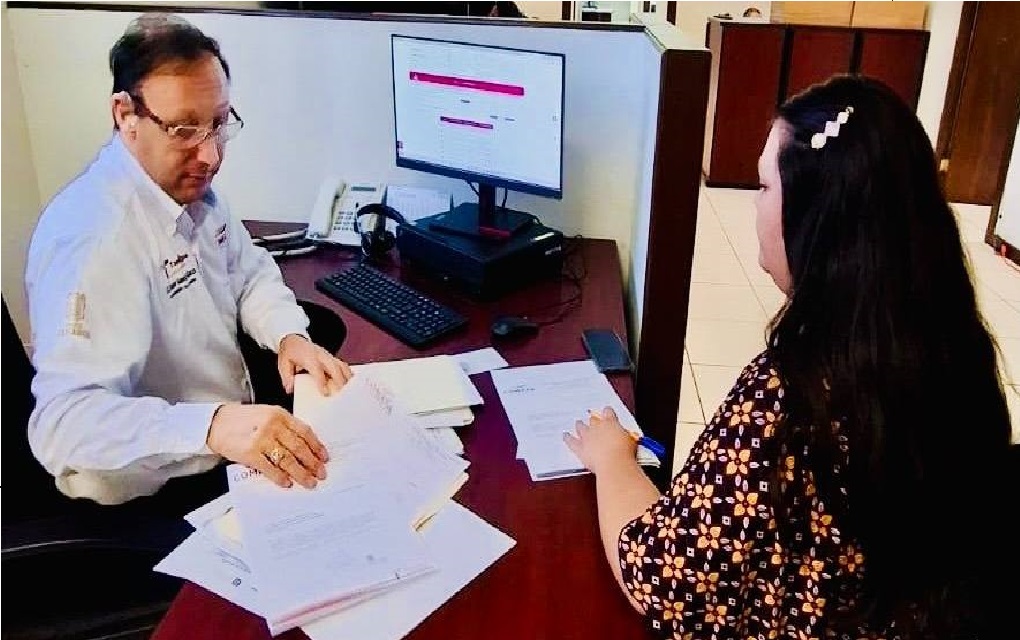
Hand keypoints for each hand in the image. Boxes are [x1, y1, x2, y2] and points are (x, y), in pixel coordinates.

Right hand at [207, 403, 328, 488]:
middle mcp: (272, 425)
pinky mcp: (249, 453)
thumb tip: (305, 449)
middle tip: (320, 474)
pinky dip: (279, 477)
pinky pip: (269, 468)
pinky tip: (286, 482)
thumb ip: (285, 428)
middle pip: (299, 447)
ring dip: (300, 473)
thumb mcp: (267, 415)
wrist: (216, 423)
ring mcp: (261, 439)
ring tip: (308, 482)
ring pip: (287, 459)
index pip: (305, 431)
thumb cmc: (243, 421)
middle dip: (312, 463)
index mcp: (280, 414)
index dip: (317, 446)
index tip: (324, 458)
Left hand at [278, 334, 352, 395]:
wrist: (294, 339)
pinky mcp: (332, 358)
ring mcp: (328, 356)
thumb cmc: (290, 353)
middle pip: (334, 367)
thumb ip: (287, 377)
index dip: (321, 382)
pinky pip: (343, 365)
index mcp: (308, 357)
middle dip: (340, 381)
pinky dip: (348, 374)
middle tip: (342, 395)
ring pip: (342, 365)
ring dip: (347, 378)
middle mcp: (320, 355)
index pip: (317, 370)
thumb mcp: (283, 364)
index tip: (325, 393)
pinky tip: (351, 383)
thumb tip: (290, 389)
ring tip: (350, 390)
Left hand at [563, 407, 638, 475]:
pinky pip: (571, 441)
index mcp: (610, 423)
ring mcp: (587, 437)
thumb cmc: (624, 453)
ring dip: (580, 425)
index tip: (607, 411)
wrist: (614, 464)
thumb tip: (624, 437)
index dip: (607, 412)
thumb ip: (625, 436)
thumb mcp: (631, 441)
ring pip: (581, 427)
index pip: (608, 412)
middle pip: (593, 420)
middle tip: (592, 419)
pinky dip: (567, 438)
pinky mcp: (580, 447)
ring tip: (578, 423)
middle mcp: (597, 427)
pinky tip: (565, 435)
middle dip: (593, 420)